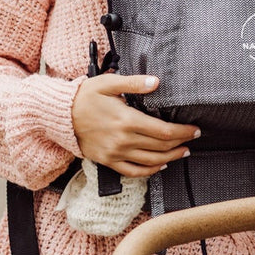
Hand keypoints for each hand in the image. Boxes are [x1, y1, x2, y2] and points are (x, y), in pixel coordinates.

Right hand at [72, 74, 197, 176]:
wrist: (60, 116)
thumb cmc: (85, 97)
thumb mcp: (109, 83)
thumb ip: (134, 82)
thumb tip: (156, 82)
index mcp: (127, 120)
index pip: (164, 131)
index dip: (183, 132)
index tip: (195, 129)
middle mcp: (123, 140)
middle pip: (161, 147)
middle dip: (181, 143)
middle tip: (193, 138)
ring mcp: (115, 153)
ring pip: (151, 161)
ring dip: (170, 158)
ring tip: (183, 152)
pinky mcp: (108, 161)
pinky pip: (133, 172)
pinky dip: (149, 171)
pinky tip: (160, 165)